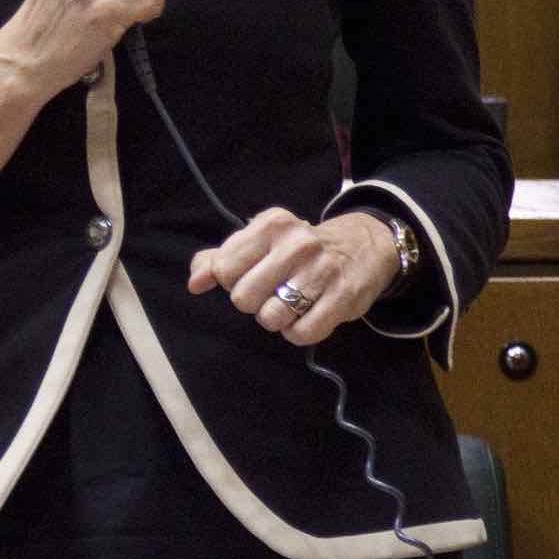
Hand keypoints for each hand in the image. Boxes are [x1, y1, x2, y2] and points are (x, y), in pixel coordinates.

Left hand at [187, 208, 399, 347]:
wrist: (363, 245)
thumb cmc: (299, 248)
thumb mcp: (260, 240)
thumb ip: (220, 259)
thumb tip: (195, 283)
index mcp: (271, 225)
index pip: (224, 269)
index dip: (231, 282)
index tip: (249, 276)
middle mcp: (296, 243)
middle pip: (243, 298)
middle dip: (253, 303)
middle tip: (272, 293)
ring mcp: (321, 271)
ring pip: (270, 318)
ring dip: (276, 319)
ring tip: (290, 304)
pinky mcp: (343, 298)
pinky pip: (302, 333)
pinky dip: (298, 332)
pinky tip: (307, 315)